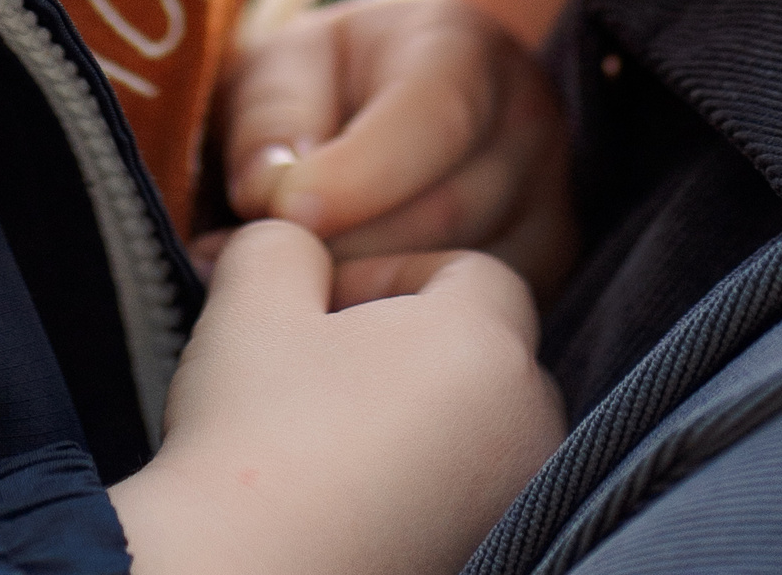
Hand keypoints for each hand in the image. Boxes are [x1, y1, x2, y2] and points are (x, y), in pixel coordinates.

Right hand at [111, 220, 562, 574]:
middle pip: (483, 349)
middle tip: (316, 365)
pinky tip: (341, 498)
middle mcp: (530, 431)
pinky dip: (417, 486)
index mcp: (488, 347)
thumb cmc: (251, 436)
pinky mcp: (488, 563)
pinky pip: (466, 498)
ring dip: (413, 417)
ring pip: (476, 429)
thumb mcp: (251, 297)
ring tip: (323, 437)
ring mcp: (515, 511)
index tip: (317, 305)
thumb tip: (299, 249)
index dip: (389, 269)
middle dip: (404, 342)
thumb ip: (285, 239)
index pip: (471, 270)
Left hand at [220, 0, 577, 297]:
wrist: (361, 114)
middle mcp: (526, 115)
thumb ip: (268, 119)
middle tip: (265, 271)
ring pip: (471, 275)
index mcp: (462, 44)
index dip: (356, 175)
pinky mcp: (549, 268)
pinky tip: (349, 326)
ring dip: (374, 296)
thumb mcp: (273, 73)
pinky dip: (412, 332)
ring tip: (297, 296)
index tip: (281, 212)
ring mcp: (551, 196)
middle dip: (350, 248)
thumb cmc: (314, 88)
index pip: (432, 118)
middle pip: (451, 209)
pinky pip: (487, 322)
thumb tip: (270, 194)